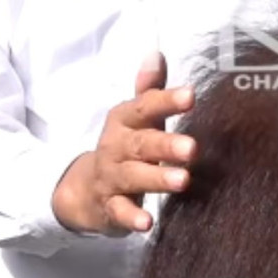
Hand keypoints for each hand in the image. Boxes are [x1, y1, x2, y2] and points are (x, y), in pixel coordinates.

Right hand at [51, 52, 195, 236]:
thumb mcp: (133, 119)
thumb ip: (148, 90)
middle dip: (166, 144)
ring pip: (132, 176)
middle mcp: (116, 147)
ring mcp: (111, 177)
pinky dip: (132, 217)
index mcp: (124, 122)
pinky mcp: (110, 207)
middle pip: (140, 143)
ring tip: (183, 180)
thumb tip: (157, 53)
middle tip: (193, 148)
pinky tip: (148, 223)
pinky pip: (119, 211)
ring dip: (156, 178)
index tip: (191, 96)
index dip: (165, 101)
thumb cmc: (123, 149)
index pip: (143, 107)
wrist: (84, 189)